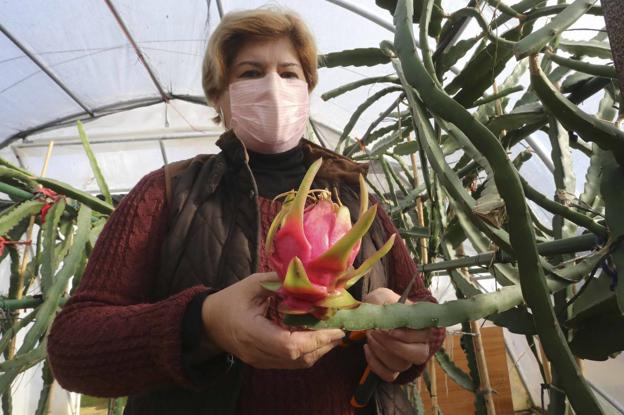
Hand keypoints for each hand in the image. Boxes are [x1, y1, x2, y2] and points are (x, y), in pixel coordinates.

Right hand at [201, 272, 344, 368]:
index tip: (335, 327)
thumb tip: (311, 277)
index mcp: (251, 331)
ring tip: (333, 330)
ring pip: (299, 363)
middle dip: (324, 343)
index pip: (289, 345)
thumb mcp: (253, 284)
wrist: (210, 322)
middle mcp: (257, 352)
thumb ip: (281, 282)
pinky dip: (310, 350)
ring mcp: (261, 361)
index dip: (315, 338)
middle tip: (341, 326)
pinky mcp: (266, 363)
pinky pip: (293, 362)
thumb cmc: (231, 299)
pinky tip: (318, 335)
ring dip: (320, 348)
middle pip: (298, 357)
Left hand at [362, 288, 430, 381]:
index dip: (406, 334)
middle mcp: (419, 345)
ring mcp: (407, 359)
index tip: (388, 329)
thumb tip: (382, 317)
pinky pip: (388, 375)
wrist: (372, 314)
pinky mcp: (394, 369)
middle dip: (393, 345)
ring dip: (381, 351)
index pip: (424, 335)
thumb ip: (383, 304)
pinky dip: (375, 364)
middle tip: (375, 332)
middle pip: (418, 355)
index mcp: (422, 326)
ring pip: (401, 365)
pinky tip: (366, 348)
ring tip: (369, 335)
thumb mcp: (381, 297)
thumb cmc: (381, 304)